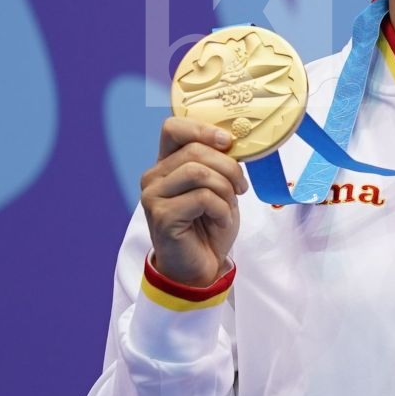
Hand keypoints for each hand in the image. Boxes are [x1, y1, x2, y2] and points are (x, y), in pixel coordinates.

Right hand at [140, 117, 247, 287]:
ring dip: (225, 189)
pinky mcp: (162, 216)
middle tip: (241, 187)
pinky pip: (202, 198)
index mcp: (166, 164)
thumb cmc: (209, 225)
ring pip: (200, 172)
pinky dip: (221, 208)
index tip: (228, 142)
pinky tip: (220, 220)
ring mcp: (153, 196)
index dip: (203, 129)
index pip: (173, 127)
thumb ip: (218, 162)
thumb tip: (233, 139)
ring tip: (229, 205)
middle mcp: (154, 177)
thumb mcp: (218, 186)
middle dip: (228, 167)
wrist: (200, 267)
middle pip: (195, 150)